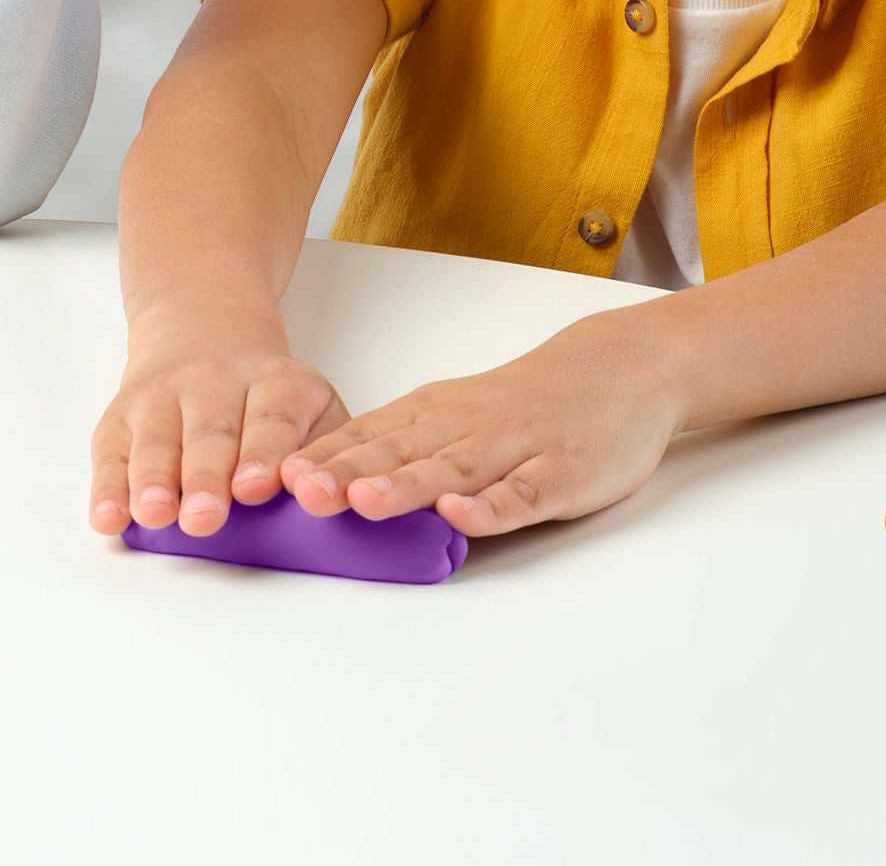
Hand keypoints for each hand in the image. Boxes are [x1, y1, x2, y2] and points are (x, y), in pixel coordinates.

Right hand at [89, 307, 349, 536]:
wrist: (203, 331)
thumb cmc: (266, 397)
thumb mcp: (311, 405)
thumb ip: (323, 450)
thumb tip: (322, 497)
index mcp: (273, 383)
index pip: (270, 418)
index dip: (262, 453)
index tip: (256, 488)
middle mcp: (214, 382)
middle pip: (211, 433)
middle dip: (206, 478)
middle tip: (205, 518)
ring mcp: (162, 396)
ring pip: (157, 439)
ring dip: (154, 480)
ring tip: (156, 513)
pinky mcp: (121, 415)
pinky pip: (111, 452)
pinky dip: (107, 487)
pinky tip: (107, 517)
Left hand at [280, 311, 682, 537]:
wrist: (615, 368)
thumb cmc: (522, 403)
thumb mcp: (454, 416)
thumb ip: (400, 448)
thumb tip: (326, 483)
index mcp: (433, 415)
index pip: (366, 437)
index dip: (321, 458)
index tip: (270, 477)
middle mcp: (465, 427)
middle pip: (399, 452)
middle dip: (345, 474)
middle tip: (298, 492)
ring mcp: (515, 449)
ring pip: (453, 469)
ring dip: (407, 486)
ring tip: (362, 500)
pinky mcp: (562, 474)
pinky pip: (523, 492)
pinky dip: (491, 505)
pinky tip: (460, 516)